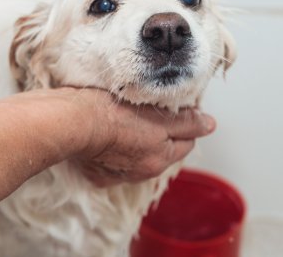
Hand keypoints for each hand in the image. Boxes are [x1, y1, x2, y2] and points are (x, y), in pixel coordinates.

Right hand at [73, 90, 214, 186]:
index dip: (183, 123)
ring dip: (137, 141)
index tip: (175, 107)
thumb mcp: (156, 114)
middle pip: (162, 150)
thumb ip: (185, 121)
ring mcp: (117, 174)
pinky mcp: (96, 173)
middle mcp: (142, 171)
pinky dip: (114, 150)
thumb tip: (209, 124)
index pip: (185, 141)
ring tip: (128, 120)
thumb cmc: (112, 112)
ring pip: (138, 156)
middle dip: (161, 133)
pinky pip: (113, 161)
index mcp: (160, 158)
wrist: (73, 122)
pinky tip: (109, 135)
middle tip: (151, 111)